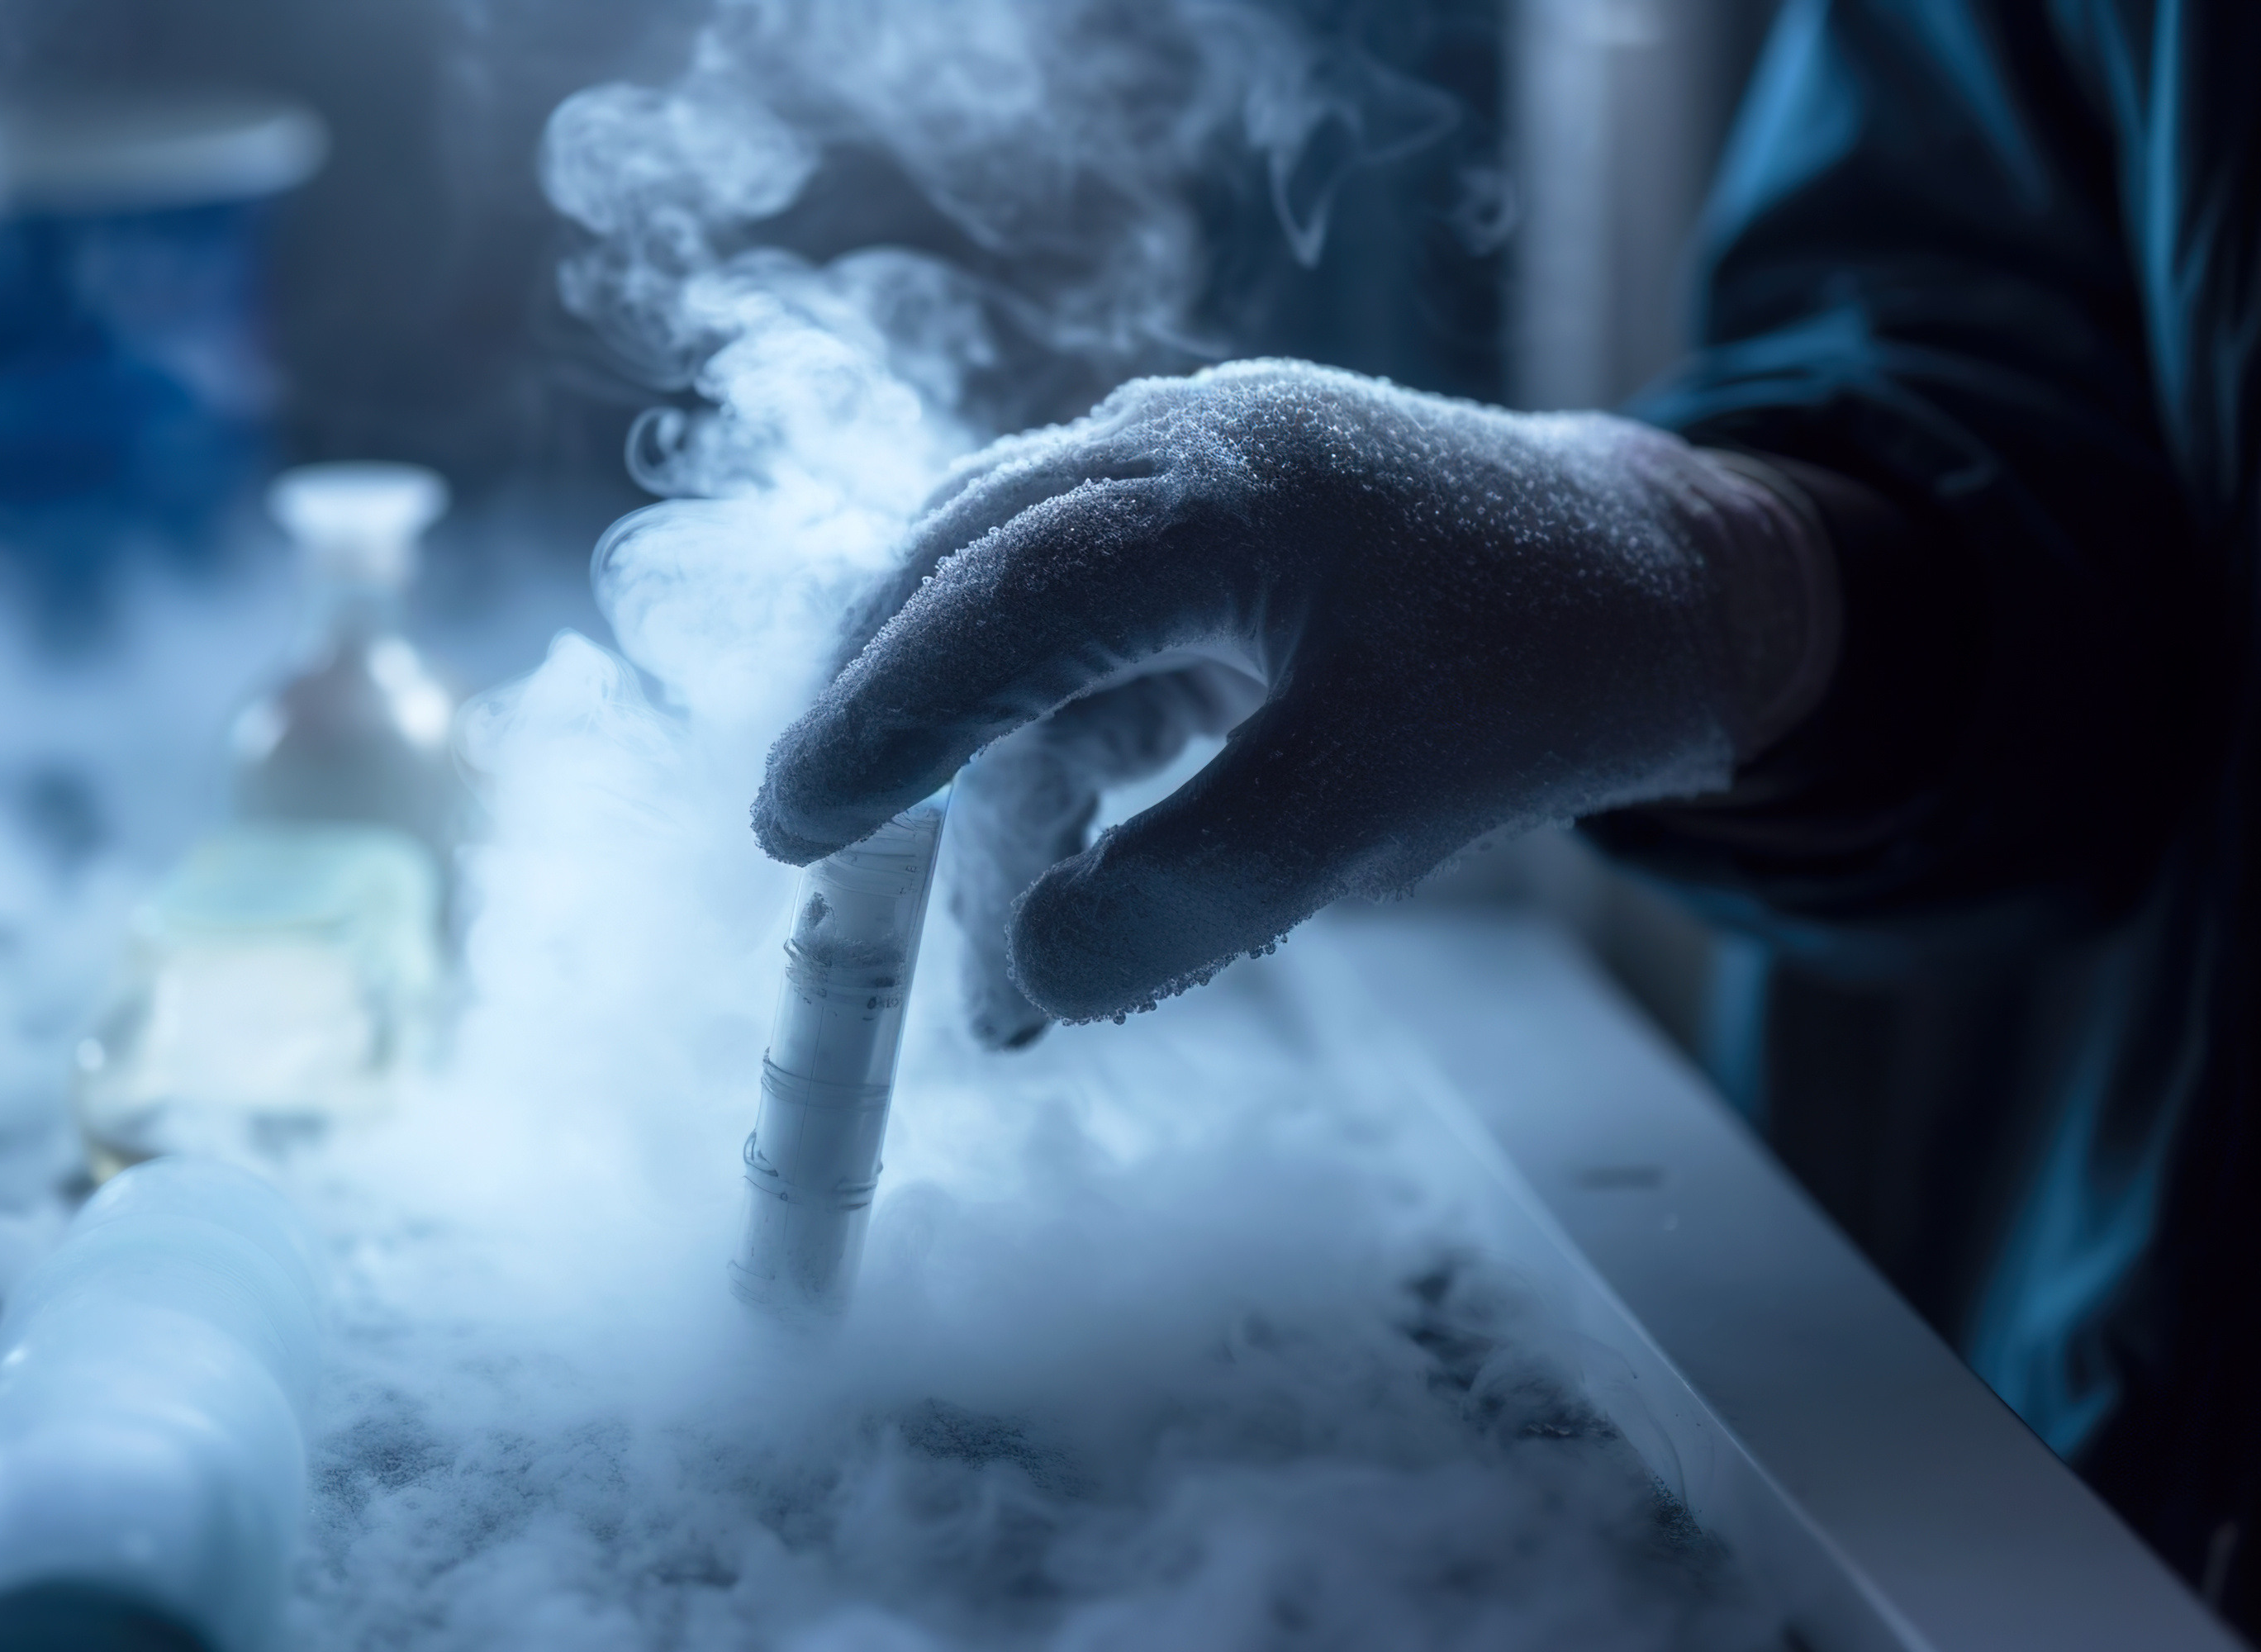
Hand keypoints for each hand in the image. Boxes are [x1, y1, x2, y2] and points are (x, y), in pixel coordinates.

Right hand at [754, 360, 1835, 1034]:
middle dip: (891, 730)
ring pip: (1014, 638)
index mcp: (1220, 484)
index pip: (1005, 592)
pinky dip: (1055, 785)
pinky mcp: (1195, 559)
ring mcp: (1178, 498)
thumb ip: (1200, 883)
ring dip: (989, 802)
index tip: (793, 826)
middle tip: (820, 864)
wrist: (1665, 590)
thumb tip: (1030, 976)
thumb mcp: (1376, 797)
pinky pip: (1080, 665)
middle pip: (965, 581)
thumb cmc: (1535, 669)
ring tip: (996, 987)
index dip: (887, 710)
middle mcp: (1171, 457)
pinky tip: (1052, 898)